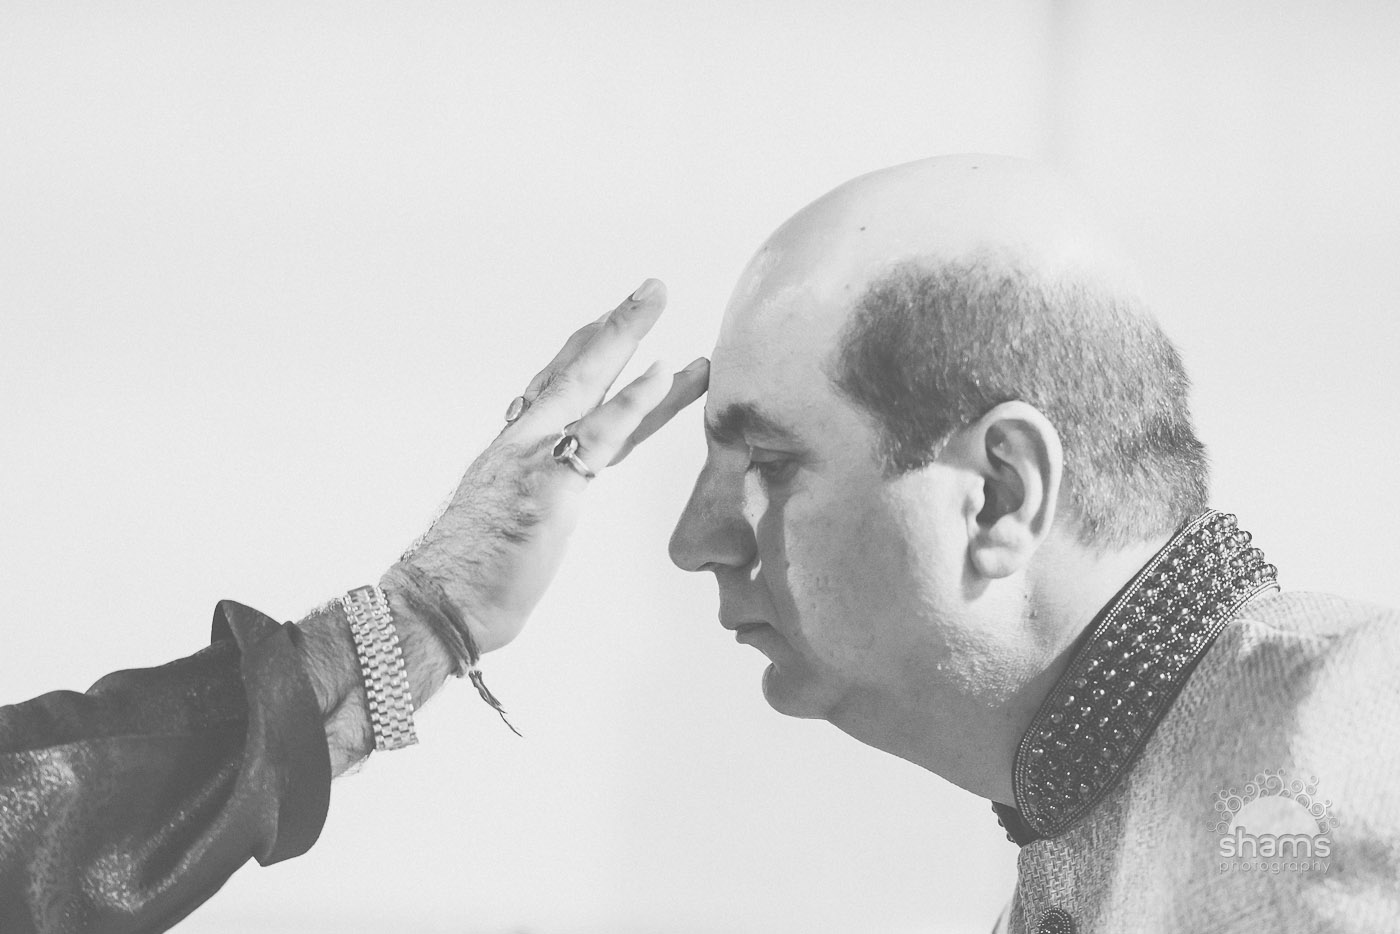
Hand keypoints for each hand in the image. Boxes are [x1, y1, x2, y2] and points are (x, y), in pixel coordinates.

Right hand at [389, 279, 707, 654]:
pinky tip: (663, 371)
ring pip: (584, 382)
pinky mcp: (550, 485)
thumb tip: (546, 507)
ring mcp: (533, 458)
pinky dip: (633, 400)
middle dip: (613, 326)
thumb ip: (535, 501)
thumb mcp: (510, 527)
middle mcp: (521, 442)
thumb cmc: (470, 578)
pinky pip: (600, 435)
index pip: (558, 390)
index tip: (614, 323)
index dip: (589, 353)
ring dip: (623, 335)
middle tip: (649, 290)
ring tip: (655, 300)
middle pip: (573, 369)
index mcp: (513, 451)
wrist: (436, 604)